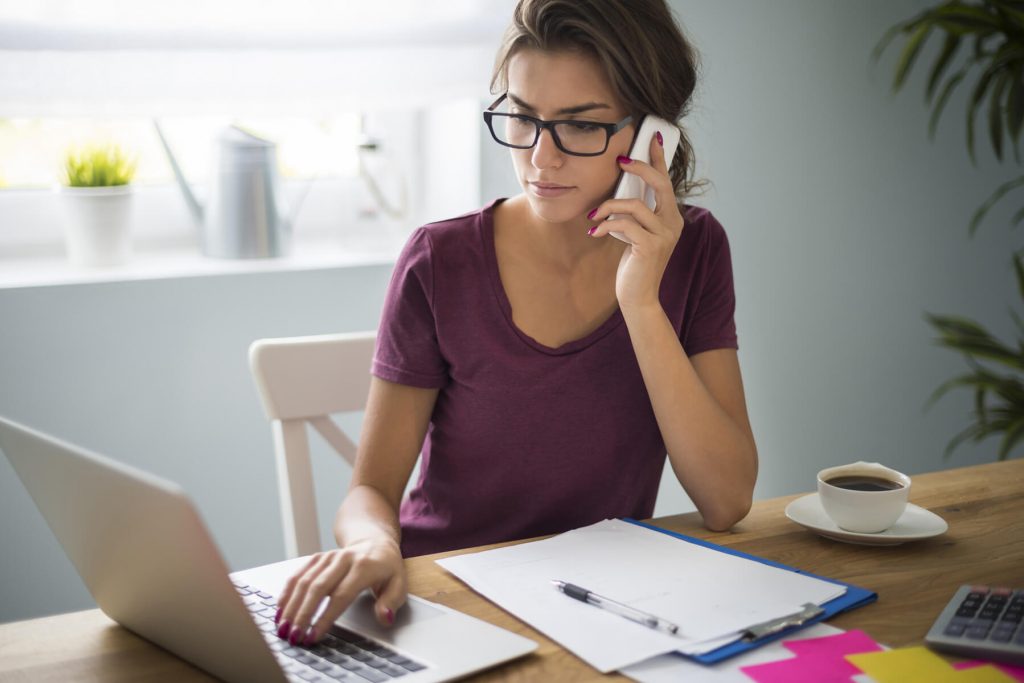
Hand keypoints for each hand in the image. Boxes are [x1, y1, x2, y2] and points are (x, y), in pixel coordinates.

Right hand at [273, 537, 406, 645]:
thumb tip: (385, 618)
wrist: (374, 540)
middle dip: (303, 614)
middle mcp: (343, 559)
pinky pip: (298, 574)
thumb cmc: (386, 567)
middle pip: (318, 588)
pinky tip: (280, 609)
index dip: (325, 617)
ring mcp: (328, 557)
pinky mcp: (317, 558)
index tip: (313, 636)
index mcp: (364, 566)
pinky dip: (287, 592)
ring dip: (291, 606)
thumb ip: (391, 602)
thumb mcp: (399, 583)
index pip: (341, 595)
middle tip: (293, 637)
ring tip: (282, 628)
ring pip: (304, 581)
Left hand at [588, 134, 684, 311]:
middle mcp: (673, 223)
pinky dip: (606, 225)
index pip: (666, 181)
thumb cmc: (634, 265)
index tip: (651, 137)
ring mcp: (664, 235)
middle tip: (619, 161)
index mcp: (671, 217)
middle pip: (660, 184)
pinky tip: (594, 232)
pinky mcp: (650, 247)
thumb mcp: (636, 233)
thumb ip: (636, 214)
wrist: (638, 297)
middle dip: (640, 168)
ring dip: (609, 207)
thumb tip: (620, 190)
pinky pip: (624, 224)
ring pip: (635, 205)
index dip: (659, 158)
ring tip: (593, 216)